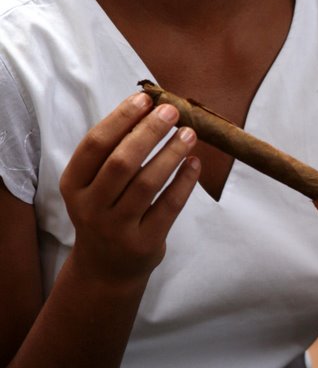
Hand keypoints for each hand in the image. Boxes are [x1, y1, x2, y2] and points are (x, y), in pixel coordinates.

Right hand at [59, 92, 199, 284]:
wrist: (105, 268)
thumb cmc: (105, 211)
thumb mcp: (94, 185)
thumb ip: (114, 151)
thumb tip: (149, 107)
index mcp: (73, 185)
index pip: (95, 144)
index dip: (120, 118)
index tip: (145, 98)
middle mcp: (90, 208)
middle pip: (122, 162)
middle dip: (149, 131)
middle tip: (172, 111)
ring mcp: (116, 229)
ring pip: (147, 183)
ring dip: (171, 153)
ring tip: (189, 133)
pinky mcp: (143, 243)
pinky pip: (169, 206)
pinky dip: (184, 181)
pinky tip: (195, 162)